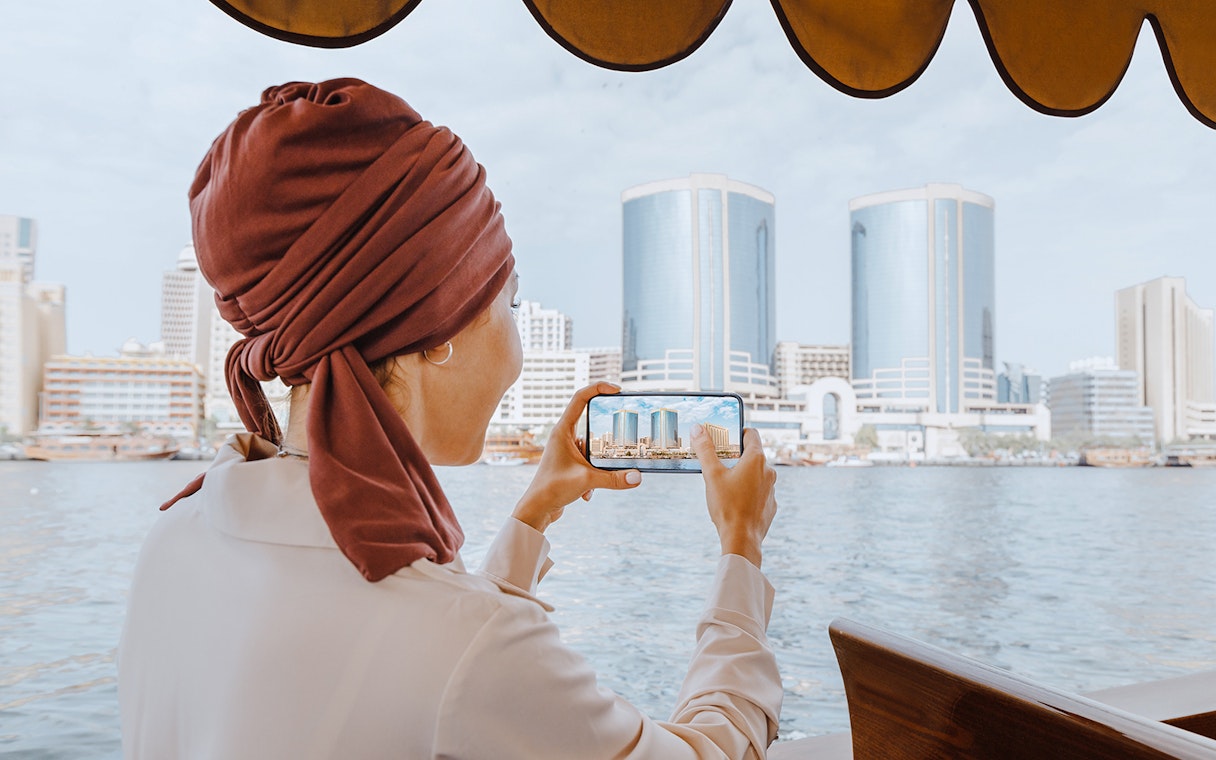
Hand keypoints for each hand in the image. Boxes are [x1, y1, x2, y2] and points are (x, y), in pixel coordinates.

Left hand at [512, 383, 641, 532]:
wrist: (536, 510)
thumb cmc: (552, 489)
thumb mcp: (587, 480)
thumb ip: (613, 478)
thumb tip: (638, 477)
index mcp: (562, 430)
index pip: (580, 398)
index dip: (598, 388)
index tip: (617, 390)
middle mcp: (563, 436)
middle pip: (591, 423)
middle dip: (606, 436)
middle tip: (622, 437)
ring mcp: (567, 449)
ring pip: (593, 447)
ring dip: (599, 464)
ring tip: (595, 480)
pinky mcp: (571, 463)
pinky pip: (590, 463)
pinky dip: (593, 477)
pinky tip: (586, 493)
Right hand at [691, 426, 776, 567]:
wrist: (741, 539)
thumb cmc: (727, 506)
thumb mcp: (712, 475)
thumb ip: (705, 450)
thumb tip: (698, 428)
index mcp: (756, 459)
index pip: (751, 434)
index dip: (738, 433)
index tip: (726, 439)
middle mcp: (769, 471)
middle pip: (753, 455)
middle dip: (736, 457)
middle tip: (719, 463)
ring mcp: (772, 489)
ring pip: (756, 474)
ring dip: (743, 475)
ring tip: (724, 485)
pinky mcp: (770, 505)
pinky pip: (759, 492)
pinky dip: (748, 492)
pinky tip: (734, 502)